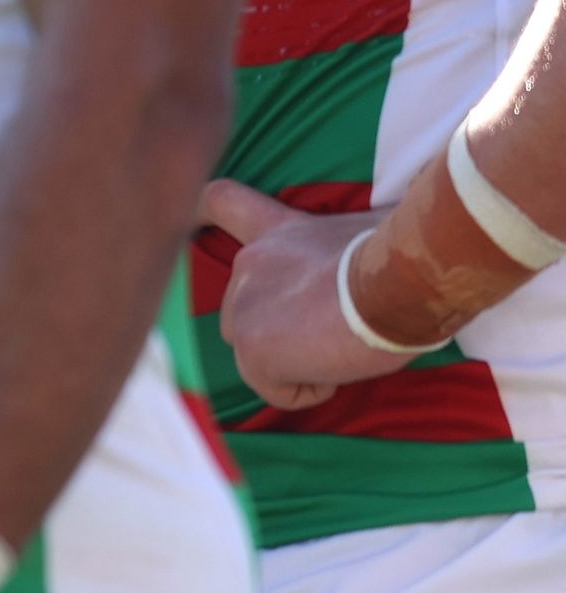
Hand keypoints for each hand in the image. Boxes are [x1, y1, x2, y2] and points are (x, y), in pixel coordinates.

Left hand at [200, 180, 407, 410]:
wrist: (401, 282)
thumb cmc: (402, 259)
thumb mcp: (369, 234)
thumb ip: (346, 248)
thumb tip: (385, 249)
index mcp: (276, 233)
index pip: (222, 203)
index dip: (200, 211)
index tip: (190, 217)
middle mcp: (249, 264)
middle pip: (241, 312)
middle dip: (281, 332)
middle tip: (338, 326)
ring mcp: (244, 306)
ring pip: (256, 354)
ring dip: (296, 362)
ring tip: (341, 345)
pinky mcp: (252, 348)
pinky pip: (275, 389)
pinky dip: (308, 389)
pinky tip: (337, 366)